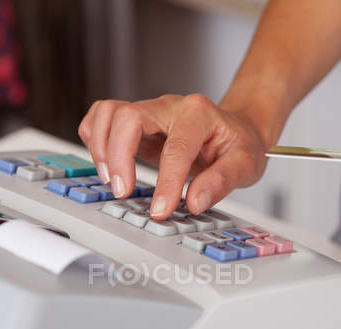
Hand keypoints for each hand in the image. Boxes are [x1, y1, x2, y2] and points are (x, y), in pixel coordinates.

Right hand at [78, 94, 270, 218]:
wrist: (235, 129)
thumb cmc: (238, 144)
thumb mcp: (245, 164)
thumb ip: (221, 182)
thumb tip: (195, 202)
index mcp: (199, 114)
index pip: (175, 148)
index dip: (165, 182)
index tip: (161, 210)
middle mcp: (169, 107)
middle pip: (128, 117)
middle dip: (119, 157)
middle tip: (123, 191)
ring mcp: (149, 112)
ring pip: (108, 112)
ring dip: (101, 146)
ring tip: (111, 179)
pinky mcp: (135, 122)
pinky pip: (102, 117)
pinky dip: (95, 138)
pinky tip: (105, 163)